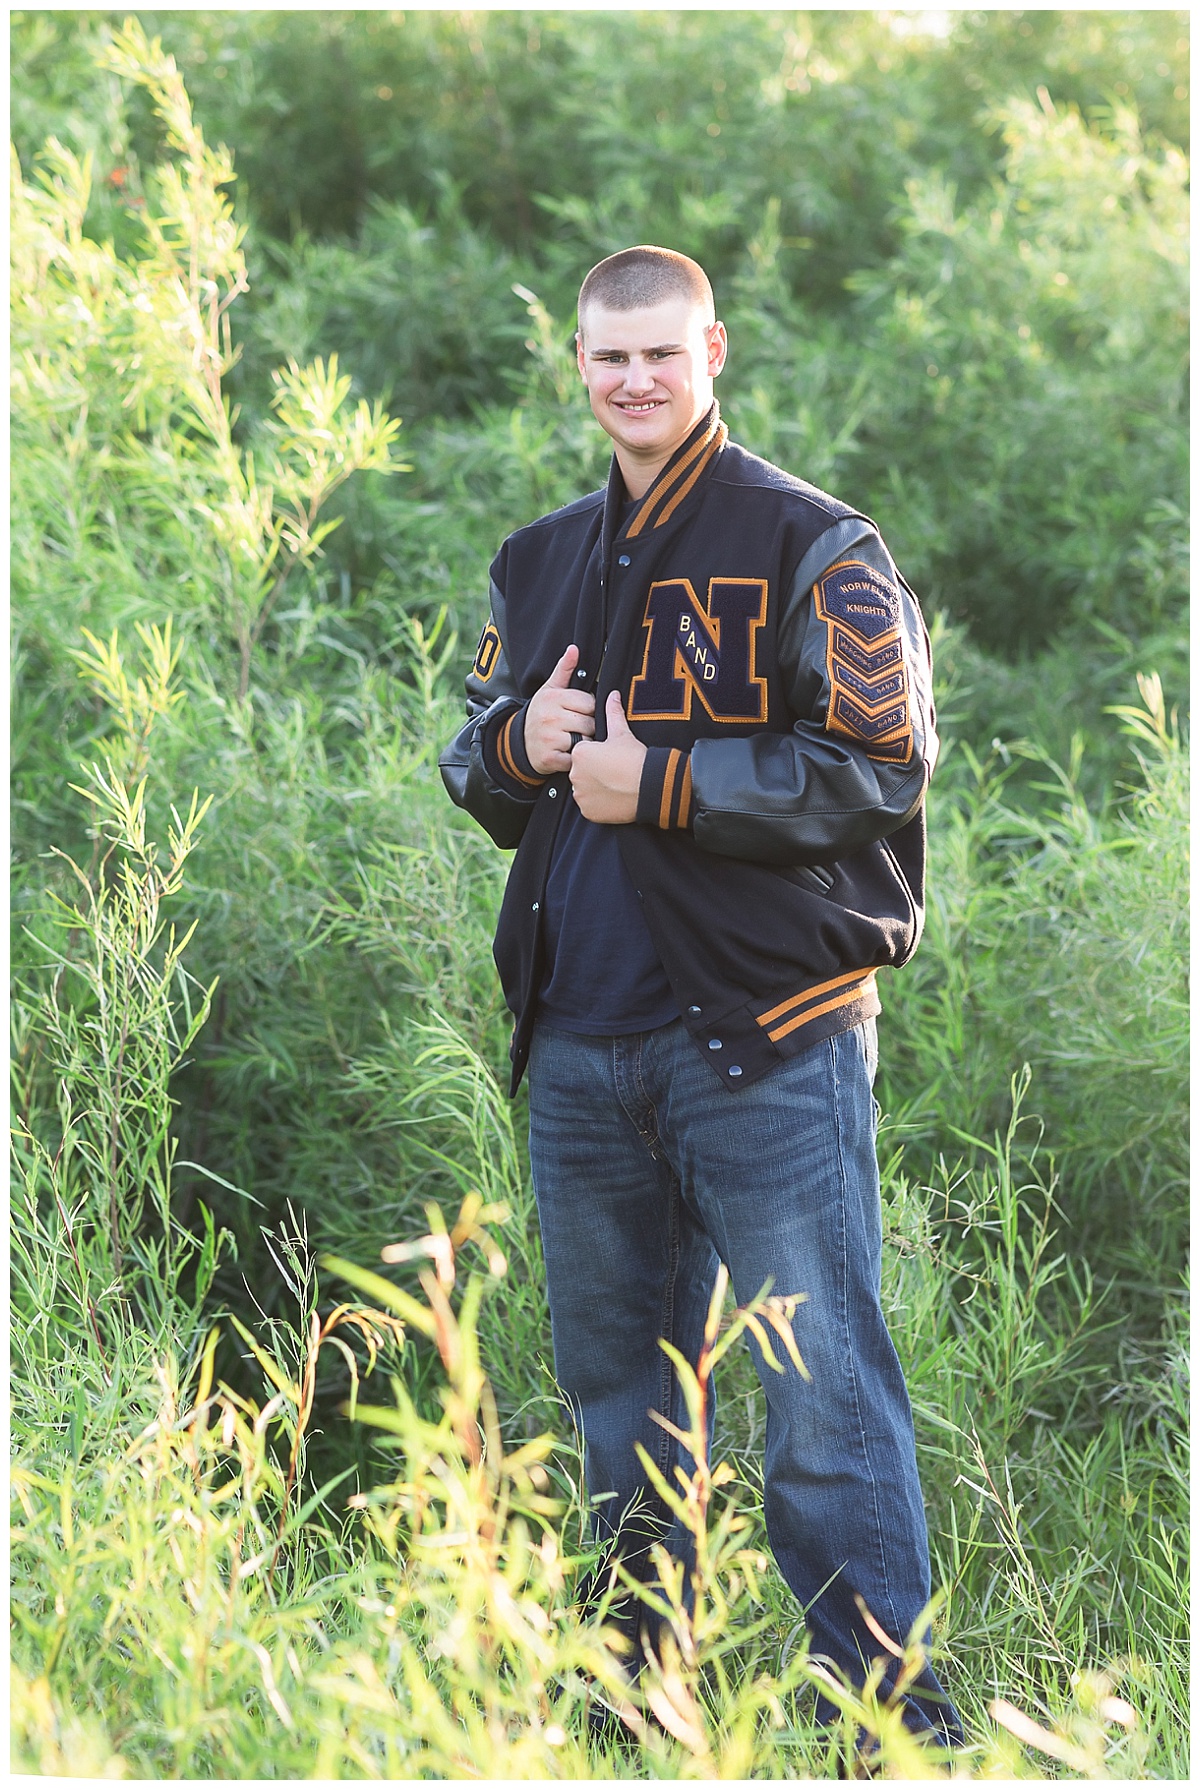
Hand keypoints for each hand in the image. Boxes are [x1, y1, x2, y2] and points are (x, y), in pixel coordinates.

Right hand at [524, 644, 595, 774]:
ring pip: (585, 741)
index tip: (578, 712)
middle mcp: (550, 718)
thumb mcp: (550, 690)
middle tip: (574, 727)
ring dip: (583, 743)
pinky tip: (566, 752)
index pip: (589, 703)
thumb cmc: (541, 714)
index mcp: (553, 698)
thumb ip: (564, 669)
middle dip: (586, 727)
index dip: (587, 709)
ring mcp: (550, 739)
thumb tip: (574, 648)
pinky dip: (574, 758)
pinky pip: (576, 758)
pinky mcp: (550, 759)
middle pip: (589, 723)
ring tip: (571, 739)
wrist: (519, 743)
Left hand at [569, 690, 646, 823]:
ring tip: (615, 784)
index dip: (598, 755)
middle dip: (595, 771)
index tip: (613, 758)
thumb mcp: (623, 733)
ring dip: (596, 787)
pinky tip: (614, 796)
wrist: (650, 786)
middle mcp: (575, 774)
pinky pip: (589, 806)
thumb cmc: (636, 759)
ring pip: (584, 789)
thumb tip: (613, 696)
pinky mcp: (588, 812)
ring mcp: (581, 795)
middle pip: (582, 771)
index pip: (582, 753)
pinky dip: (599, 803)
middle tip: (615, 771)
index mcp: (580, 753)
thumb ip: (613, 714)